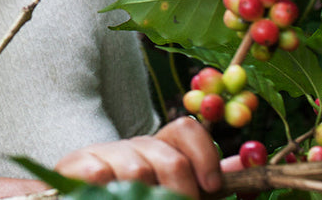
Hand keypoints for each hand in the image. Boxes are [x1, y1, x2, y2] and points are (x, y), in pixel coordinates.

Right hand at [54, 117, 226, 198]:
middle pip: (169, 158)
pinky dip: (108, 189)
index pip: (186, 129)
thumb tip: (246, 165)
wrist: (77, 198)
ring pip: (138, 170)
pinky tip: (109, 196)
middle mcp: (134, 146)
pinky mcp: (75, 164)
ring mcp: (104, 154)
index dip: (205, 155)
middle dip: (180, 192)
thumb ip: (205, 181)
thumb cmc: (132, 199)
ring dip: (143, 197)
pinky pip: (99, 173)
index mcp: (160, 149)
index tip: (211, 188)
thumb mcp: (171, 191)